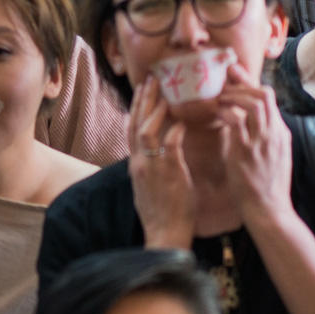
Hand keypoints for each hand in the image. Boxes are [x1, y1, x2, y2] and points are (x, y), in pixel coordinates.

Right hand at [127, 77, 194, 249]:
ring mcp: (151, 168)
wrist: (164, 233)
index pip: (132, 128)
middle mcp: (139, 162)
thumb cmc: (162, 212)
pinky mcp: (167, 174)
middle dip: (143, 100)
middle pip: (136, 123)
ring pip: (146, 131)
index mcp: (136, 164)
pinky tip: (182, 123)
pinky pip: (169, 147)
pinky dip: (174, 132)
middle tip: (151, 79)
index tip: (143, 90)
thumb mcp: (149, 186)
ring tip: (164, 93)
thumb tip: (159, 152)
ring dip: (155, 110)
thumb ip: (151, 167)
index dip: (137, 107)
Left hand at [216, 63, 295, 224]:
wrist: (269, 210)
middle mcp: (274, 134)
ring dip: (234, 95)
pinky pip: (238, 121)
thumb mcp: (271, 157)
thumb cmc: (265, 186)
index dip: (250, 84)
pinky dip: (226, 112)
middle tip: (225, 74)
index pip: (269, 99)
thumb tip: (242, 121)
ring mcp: (262, 142)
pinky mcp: (247, 152)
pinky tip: (216, 112)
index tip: (235, 73)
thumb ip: (261, 137)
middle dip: (243, 81)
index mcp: (280, 134)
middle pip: (264, 94)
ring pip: (255, 103)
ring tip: (219, 96)